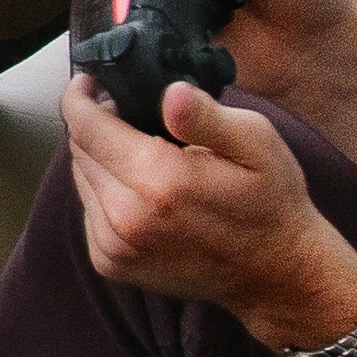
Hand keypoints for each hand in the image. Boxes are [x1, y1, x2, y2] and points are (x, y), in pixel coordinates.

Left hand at [61, 72, 356, 350]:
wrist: (276, 273)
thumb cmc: (270, 203)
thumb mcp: (256, 143)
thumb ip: (206, 115)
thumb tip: (171, 93)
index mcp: (158, 181)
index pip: (85, 127)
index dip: (81, 97)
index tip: (89, 83)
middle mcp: (127, 217)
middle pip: (80, 151)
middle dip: (97, 126)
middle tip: (133, 117)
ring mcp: (116, 246)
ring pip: (82, 180)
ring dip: (102, 160)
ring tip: (143, 154)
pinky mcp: (112, 264)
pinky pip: (89, 212)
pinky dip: (106, 193)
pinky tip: (142, 191)